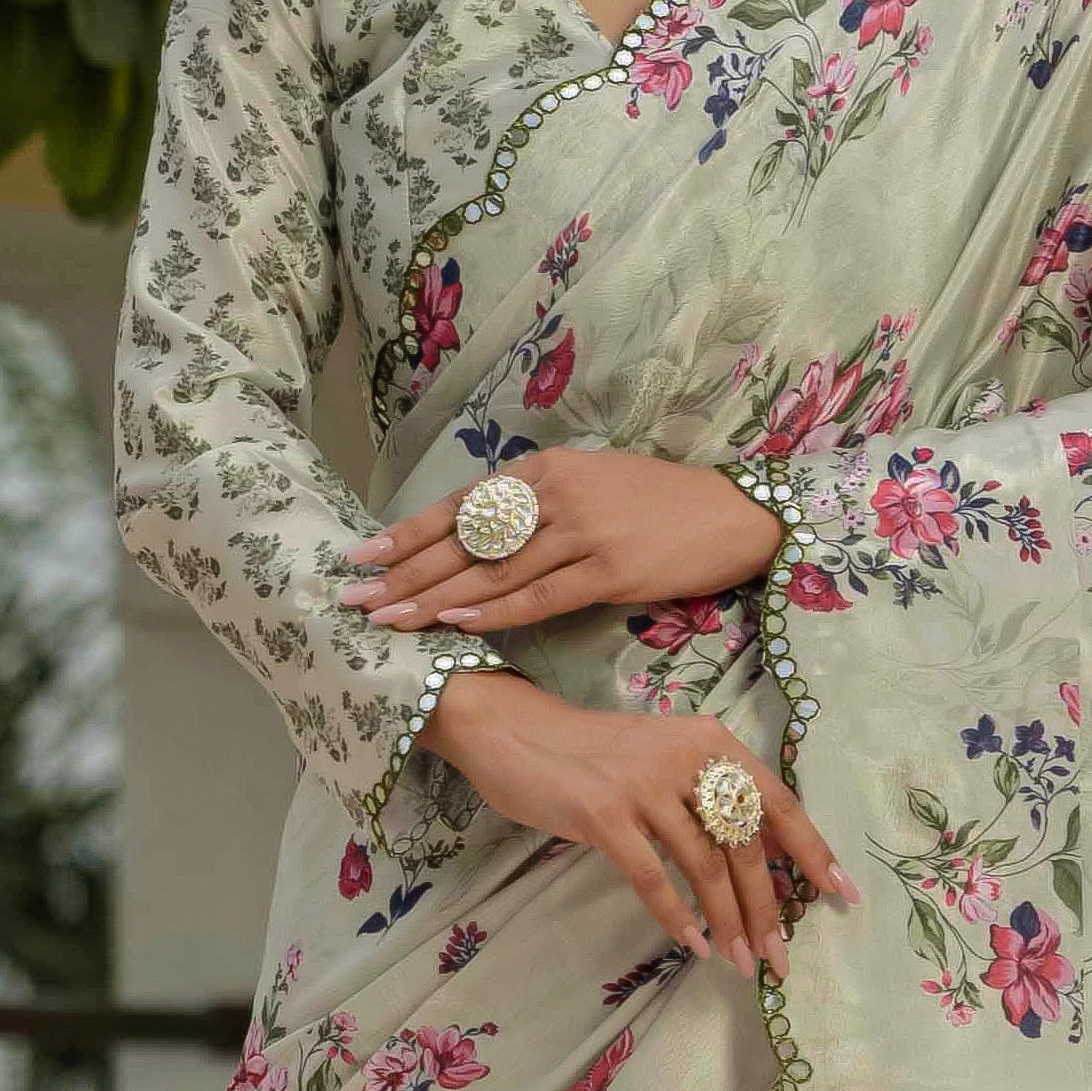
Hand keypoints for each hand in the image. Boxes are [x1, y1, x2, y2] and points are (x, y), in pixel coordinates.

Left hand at [346, 444, 780, 634]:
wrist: (736, 512)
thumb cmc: (663, 504)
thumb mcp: (592, 486)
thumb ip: (538, 507)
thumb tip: (483, 539)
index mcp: (546, 468)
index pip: (461, 504)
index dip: (408, 533)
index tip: (362, 557)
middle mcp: (556, 493)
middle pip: (465, 539)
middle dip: (405, 572)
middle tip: (355, 598)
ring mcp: (583, 530)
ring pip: (492, 571)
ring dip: (435, 599)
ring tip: (389, 621)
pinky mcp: (611, 569)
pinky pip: (539, 594)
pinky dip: (493, 610)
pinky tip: (455, 622)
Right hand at [421, 671, 852, 979]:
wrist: (514, 729)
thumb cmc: (594, 753)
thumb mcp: (664, 759)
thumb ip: (708, 796)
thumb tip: (758, 859)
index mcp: (711, 741)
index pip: (778, 801)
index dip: (812, 851)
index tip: (841, 895)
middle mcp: (687, 757)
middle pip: (745, 844)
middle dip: (768, 908)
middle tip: (779, 957)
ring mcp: (645, 784)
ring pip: (705, 866)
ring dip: (727, 922)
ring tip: (739, 962)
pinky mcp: (604, 813)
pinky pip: (652, 877)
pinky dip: (676, 916)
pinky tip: (693, 944)